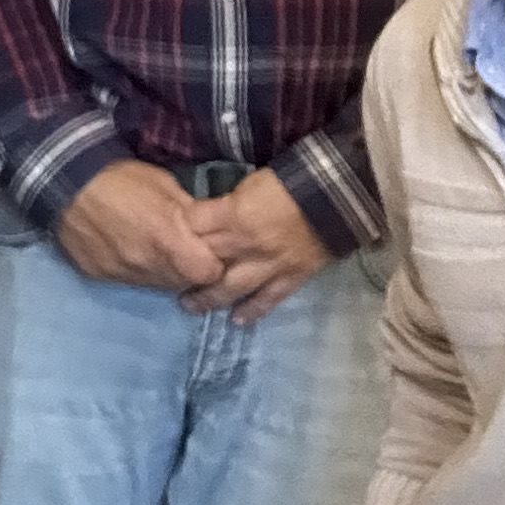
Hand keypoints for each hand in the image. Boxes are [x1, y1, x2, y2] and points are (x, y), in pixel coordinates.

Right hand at [54, 161, 226, 297]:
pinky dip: (136, 270)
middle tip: (183, 248)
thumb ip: (190, 213)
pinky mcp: (100, 276)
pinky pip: (130, 280)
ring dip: (163, 272)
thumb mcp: (165, 185)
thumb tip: (209, 229)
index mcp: (168, 241)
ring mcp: (122, 274)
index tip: (209, 252)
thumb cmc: (121, 178)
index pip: (208, 274)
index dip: (214, 265)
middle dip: (189, 269)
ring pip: (157, 285)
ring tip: (155, 248)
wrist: (65, 182)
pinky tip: (127, 249)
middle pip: (183, 283)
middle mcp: (147, 265)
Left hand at [180, 169, 334, 323]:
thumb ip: (225, 206)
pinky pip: (268, 299)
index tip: (167, 239)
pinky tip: (236, 321)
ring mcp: (269, 265)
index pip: (193, 227)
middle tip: (167, 278)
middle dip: (183, 270)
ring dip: (207, 300)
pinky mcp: (291, 277)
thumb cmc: (289, 183)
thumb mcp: (249, 185)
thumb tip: (204, 220)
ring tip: (189, 306)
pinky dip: (252, 311)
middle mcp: (246, 244)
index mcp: (234, 214)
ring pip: (230, 288)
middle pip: (204, 261)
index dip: (177, 233)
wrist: (338, 195)